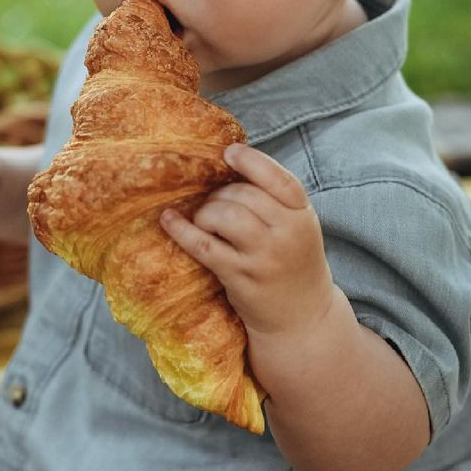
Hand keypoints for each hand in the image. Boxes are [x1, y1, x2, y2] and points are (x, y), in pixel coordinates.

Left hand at [159, 143, 334, 338]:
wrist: (302, 318)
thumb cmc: (293, 262)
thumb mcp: (298, 227)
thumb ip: (274, 200)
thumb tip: (229, 167)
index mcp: (303, 215)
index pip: (280, 179)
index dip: (252, 161)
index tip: (228, 152)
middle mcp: (287, 233)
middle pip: (244, 195)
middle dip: (220, 193)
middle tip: (214, 203)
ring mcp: (264, 256)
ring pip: (224, 215)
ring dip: (205, 212)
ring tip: (205, 220)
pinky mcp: (240, 277)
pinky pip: (203, 246)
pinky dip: (181, 230)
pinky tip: (167, 219)